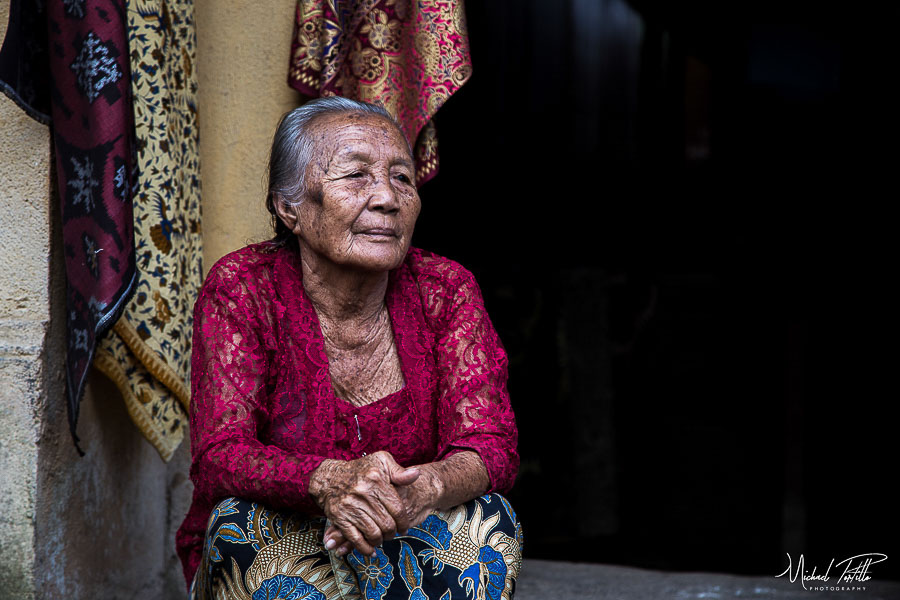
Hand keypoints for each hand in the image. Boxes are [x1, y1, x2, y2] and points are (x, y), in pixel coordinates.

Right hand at [323, 464, 442, 555]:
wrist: (329, 478)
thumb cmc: (360, 470)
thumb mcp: (381, 461)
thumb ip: (399, 471)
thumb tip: (416, 474)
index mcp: (376, 480)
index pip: (397, 508)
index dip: (403, 522)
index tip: (404, 527)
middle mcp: (363, 494)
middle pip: (386, 523)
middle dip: (392, 533)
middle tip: (392, 534)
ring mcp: (351, 507)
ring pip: (373, 533)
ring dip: (380, 540)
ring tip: (382, 538)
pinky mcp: (340, 518)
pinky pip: (356, 539)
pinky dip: (365, 548)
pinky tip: (371, 549)